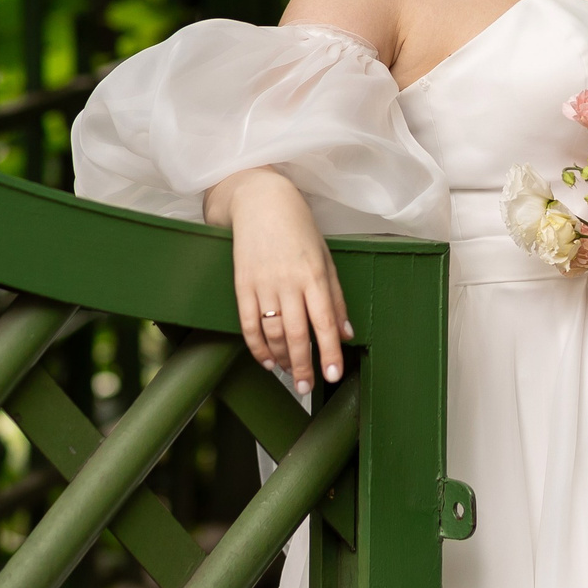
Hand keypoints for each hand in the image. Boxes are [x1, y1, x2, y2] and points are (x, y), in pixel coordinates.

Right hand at [207, 167, 351, 394]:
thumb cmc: (298, 227)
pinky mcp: (242, 284)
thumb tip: (346, 333)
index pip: (324, 322)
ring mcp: (263, 284)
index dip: (329, 352)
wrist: (259, 200)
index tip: (333, 375)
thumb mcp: (325, 256)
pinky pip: (248, 324)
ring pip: (272, 333)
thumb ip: (336, 296)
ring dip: (281, 358)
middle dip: (303, 365)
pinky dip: (256, 347)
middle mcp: (289, 282)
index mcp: (314, 275)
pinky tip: (266, 360)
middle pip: (296, 334)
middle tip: (306, 387)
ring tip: (289, 373)